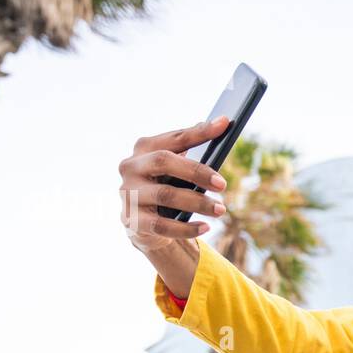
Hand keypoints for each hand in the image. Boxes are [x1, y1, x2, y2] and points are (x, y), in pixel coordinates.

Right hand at [118, 116, 230, 253]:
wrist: (140, 222)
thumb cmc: (164, 185)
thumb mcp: (175, 166)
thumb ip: (191, 146)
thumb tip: (220, 124)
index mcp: (144, 148)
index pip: (174, 137)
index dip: (199, 132)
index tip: (224, 125)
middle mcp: (131, 167)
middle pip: (164, 161)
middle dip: (196, 171)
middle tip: (223, 184)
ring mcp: (128, 193)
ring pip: (165, 195)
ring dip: (197, 203)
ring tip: (220, 209)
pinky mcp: (131, 219)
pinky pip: (161, 225)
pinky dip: (185, 228)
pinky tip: (205, 227)